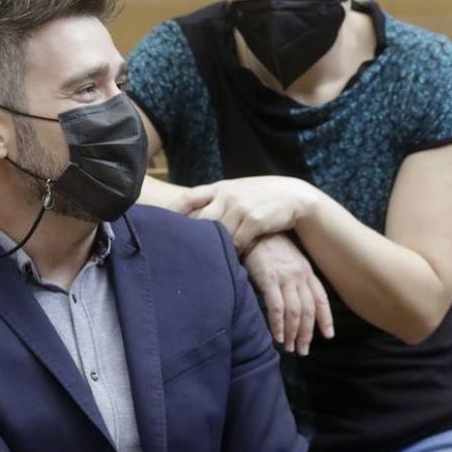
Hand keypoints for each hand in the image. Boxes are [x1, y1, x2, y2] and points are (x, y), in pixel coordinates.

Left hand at [184, 176, 319, 251]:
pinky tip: (230, 260)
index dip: (172, 211)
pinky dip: (233, 252)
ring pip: (218, 234)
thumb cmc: (262, 198)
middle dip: (189, 237)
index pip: (189, 197)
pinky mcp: (255, 220)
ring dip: (213, 249)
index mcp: (220, 187)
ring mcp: (241, 206)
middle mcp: (228, 195)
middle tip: (176, 254)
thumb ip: (217, 202)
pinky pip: (238, 241)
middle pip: (200, 220)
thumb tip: (191, 220)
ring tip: (202, 263)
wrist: (294, 195)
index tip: (157, 224)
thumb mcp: (237, 192)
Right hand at [243, 234, 334, 354]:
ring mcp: (285, 277)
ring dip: (293, 333)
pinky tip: (277, 336)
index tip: (328, 335)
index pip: (320, 299)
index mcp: (306, 271)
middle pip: (308, 310)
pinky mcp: (269, 278)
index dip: (325, 318)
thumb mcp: (288, 260)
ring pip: (295, 312)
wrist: (254, 230)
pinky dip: (278, 324)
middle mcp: (300, 275)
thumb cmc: (268, 246)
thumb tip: (295, 302)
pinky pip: (276, 307)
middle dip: (307, 333)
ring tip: (289, 348)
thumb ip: (294, 279)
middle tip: (303, 350)